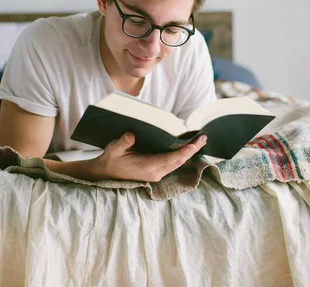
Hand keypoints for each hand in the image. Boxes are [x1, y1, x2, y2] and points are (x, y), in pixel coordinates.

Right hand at [89, 132, 207, 181]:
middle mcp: (155, 173)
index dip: (183, 152)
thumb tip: (131, 134)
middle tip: (204, 137)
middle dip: (192, 150)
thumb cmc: (111, 158)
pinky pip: (173, 164)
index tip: (194, 144)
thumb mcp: (114, 148)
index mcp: (147, 167)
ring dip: (189, 153)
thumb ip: (123, 142)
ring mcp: (157, 174)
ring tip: (200, 141)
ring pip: (178, 164)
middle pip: (178, 161)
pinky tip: (188, 148)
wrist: (106, 172)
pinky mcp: (156, 173)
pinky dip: (182, 156)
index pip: (170, 159)